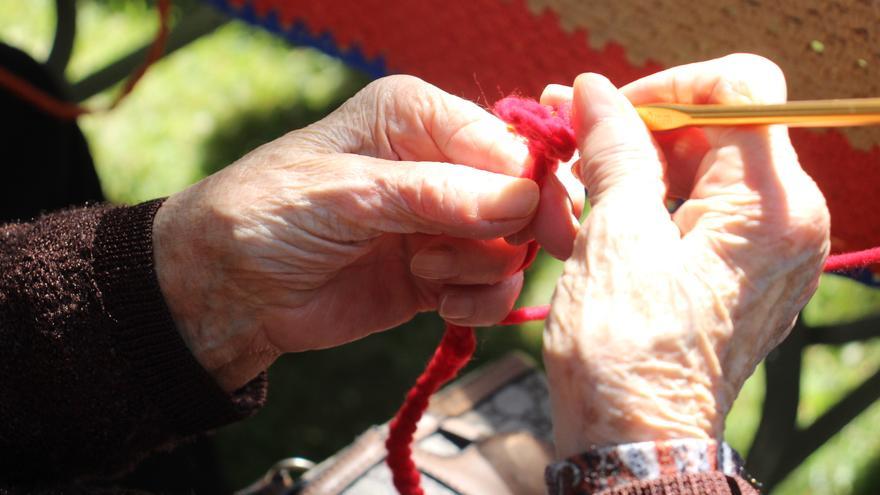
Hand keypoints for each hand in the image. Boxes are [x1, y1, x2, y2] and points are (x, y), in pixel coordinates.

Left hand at [152, 75, 583, 391]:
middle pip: (522, 193)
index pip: (503, 141)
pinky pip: (492, 285)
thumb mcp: (344, 194)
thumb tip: (523, 198)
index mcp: (414, 116)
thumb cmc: (267, 216)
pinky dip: (480, 301)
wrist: (230, 289)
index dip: (534, 181)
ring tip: (425, 270)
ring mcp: (441, 219)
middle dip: (509, 230)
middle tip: (476, 257)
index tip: (545, 227)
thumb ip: (432, 195)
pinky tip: (442, 305)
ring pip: (511, 244)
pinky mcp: (439, 269)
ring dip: (482, 267)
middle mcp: (436, 162)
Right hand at [543, 54, 829, 456]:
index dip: (663, 89)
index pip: (735, 90)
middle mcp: (790, 222)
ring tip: (577, 179)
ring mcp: (772, 251)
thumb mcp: (615, 235)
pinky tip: (603, 211)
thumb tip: (595, 91)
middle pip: (722, 128)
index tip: (602, 111)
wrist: (636, 441)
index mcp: (771, 205)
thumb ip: (614, 148)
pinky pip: (706, 208)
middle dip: (644, 125)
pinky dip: (656, 199)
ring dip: (642, 163)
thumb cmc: (626, 351)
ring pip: (709, 167)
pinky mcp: (745, 274)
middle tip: (573, 135)